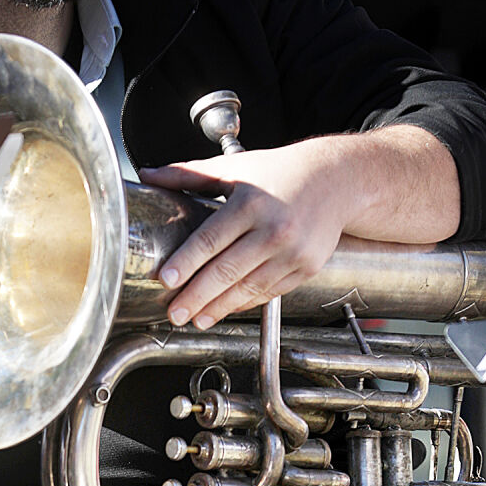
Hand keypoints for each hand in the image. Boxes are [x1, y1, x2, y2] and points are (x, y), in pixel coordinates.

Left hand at [141, 124, 459, 328]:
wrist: (337, 180)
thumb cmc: (281, 172)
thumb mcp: (235, 167)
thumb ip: (189, 174)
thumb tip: (148, 174)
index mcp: (252, 202)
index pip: (212, 238)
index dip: (187, 262)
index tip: (166, 280)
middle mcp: (274, 229)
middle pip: (227, 270)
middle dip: (197, 296)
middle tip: (175, 312)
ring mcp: (293, 252)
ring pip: (249, 288)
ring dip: (220, 307)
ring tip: (197, 318)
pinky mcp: (305, 268)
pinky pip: (269, 292)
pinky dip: (245, 303)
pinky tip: (225, 310)